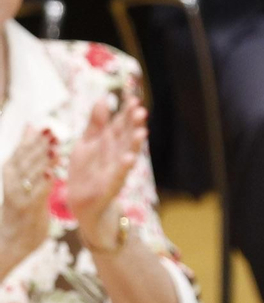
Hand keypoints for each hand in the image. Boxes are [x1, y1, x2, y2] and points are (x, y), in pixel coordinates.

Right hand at [2, 126, 56, 260]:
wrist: (11, 241)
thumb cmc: (20, 204)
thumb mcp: (22, 177)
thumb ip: (26, 154)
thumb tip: (30, 127)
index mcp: (11, 174)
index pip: (20, 153)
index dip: (32, 140)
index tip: (46, 128)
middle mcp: (11, 184)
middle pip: (24, 162)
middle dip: (37, 147)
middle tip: (52, 133)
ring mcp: (18, 198)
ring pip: (29, 177)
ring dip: (41, 162)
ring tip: (55, 148)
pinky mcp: (27, 211)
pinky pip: (35, 196)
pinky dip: (42, 184)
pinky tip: (51, 175)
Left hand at [65, 99, 146, 248]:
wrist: (82, 203)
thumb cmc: (85, 171)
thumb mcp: (86, 144)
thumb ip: (95, 124)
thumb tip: (103, 99)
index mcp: (111, 141)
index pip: (122, 123)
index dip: (127, 112)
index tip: (134, 99)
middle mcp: (118, 152)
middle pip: (128, 135)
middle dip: (134, 124)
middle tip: (140, 111)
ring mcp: (117, 168)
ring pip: (128, 153)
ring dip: (135, 143)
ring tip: (142, 132)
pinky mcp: (111, 185)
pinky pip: (119, 175)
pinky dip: (124, 167)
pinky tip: (128, 158)